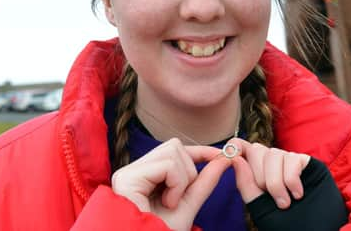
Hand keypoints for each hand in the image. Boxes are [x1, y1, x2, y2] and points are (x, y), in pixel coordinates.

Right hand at [111, 138, 230, 230]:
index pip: (175, 150)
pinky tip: (168, 202)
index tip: (223, 155)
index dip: (200, 150)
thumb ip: (204, 181)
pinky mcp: (126, 178)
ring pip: (172, 151)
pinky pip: (167, 165)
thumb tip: (224, 158)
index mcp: (146, 175)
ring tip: (171, 202)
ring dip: (182, 179)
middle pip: (174, 146)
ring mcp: (128, 173)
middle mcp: (134, 170)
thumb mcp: (189, 204)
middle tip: (179, 197)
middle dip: (188, 170)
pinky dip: (176, 183)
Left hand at [229, 138, 310, 208]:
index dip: (234, 147)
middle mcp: (272, 164)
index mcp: (257, 172)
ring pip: (273, 154)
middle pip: (256, 149)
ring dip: (276, 182)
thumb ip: (246, 185)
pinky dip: (291, 180)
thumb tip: (235, 159)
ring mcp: (289, 161)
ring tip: (285, 203)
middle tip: (269, 197)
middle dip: (259, 175)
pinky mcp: (305, 161)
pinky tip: (297, 194)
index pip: (241, 147)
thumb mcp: (260, 207)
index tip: (232, 157)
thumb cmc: (286, 224)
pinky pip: (292, 159)